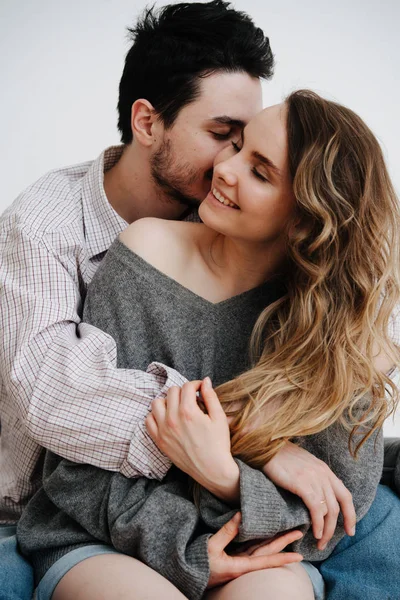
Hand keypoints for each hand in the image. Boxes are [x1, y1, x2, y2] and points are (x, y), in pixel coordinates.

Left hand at [146, 378, 239, 502]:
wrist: (212, 470)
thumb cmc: (218, 444)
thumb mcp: (219, 418)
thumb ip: (211, 396)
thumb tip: (205, 381)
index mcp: (188, 412)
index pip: (187, 387)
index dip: (195, 384)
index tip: (200, 389)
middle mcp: (172, 419)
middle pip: (172, 391)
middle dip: (183, 392)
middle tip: (191, 399)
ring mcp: (163, 431)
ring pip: (156, 403)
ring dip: (167, 401)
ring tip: (178, 407)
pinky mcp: (159, 441)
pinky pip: (148, 420)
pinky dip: (156, 415)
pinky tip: (167, 418)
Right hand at [207, 512, 302, 588]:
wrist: (189, 575)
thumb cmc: (199, 563)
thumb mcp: (211, 547)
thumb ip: (227, 532)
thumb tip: (241, 515)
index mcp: (240, 566)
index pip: (266, 560)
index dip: (283, 557)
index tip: (299, 556)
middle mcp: (243, 565)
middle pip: (268, 552)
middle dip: (284, 543)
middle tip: (300, 533)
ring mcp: (239, 562)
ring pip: (261, 550)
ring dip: (275, 542)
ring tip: (289, 534)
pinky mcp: (234, 559)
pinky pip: (252, 549)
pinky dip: (262, 542)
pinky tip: (268, 536)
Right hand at [262, 441, 355, 550]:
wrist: (266, 446)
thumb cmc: (279, 455)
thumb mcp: (302, 463)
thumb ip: (312, 476)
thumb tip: (315, 493)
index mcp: (324, 469)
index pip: (345, 495)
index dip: (350, 515)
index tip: (350, 530)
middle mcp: (323, 474)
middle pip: (339, 506)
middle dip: (336, 528)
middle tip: (328, 542)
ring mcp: (314, 478)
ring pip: (329, 510)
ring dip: (326, 530)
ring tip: (319, 541)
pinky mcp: (303, 484)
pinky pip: (316, 509)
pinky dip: (318, 524)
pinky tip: (315, 533)